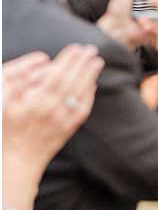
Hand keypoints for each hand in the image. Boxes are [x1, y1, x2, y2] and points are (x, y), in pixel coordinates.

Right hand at [2, 46, 103, 172]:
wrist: (15, 161)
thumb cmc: (5, 129)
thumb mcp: (4, 102)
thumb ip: (19, 82)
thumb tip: (41, 66)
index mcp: (36, 103)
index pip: (58, 76)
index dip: (69, 61)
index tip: (76, 48)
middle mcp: (53, 111)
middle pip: (73, 82)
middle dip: (83, 64)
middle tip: (91, 49)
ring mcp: (63, 121)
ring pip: (81, 95)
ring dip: (90, 76)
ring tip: (97, 61)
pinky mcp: (67, 130)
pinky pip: (83, 110)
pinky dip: (89, 95)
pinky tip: (92, 85)